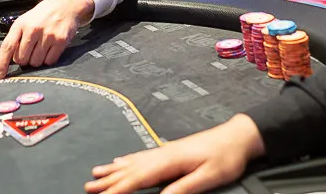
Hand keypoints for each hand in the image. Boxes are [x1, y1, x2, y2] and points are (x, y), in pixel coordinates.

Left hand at [0, 0, 91, 77]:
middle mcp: (33, 29)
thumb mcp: (24, 21)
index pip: (7, 47)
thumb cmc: (43, 14)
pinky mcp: (60, 41)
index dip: (2, 63)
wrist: (65, 4)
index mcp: (21, 24)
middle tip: (29, 50)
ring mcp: (47, 35)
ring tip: (41, 47)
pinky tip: (49, 48)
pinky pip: (50, 61)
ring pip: (35, 62)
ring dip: (36, 60)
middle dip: (24, 59)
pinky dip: (48, 59)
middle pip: (21, 59)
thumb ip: (13, 39)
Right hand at [85, 115, 263, 193]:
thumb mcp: (208, 176)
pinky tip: (120, 162)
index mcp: (169, 161)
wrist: (237, 136)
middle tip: (88, 187)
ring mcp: (164, 151)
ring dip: (112, 170)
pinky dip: (126, 161)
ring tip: (95, 174)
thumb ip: (183, 187)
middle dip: (108, 181)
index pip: (137, 178)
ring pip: (132, 163)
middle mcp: (162, 154)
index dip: (118, 189)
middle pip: (129, 170)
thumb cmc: (225, 156)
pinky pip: (140, 157)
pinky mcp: (169, 151)